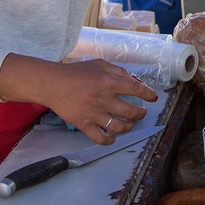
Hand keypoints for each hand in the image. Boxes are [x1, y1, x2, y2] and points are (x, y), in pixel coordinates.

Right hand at [0, 54, 157, 144]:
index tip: (153, 97)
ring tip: (129, 123)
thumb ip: (118, 71)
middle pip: (131, 111)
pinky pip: (101, 138)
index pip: (136, 89)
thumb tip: (134, 81)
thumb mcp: (99, 64)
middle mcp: (103, 99)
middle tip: (141, 111)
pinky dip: (110, 140)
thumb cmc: (76, 72)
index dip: (148, 94)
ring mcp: (94, 114)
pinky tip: (113, 136)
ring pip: (119, 127)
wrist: (52, 84)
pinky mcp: (84, 125)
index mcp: (108, 82)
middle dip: (141, 113)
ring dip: (129, 126)